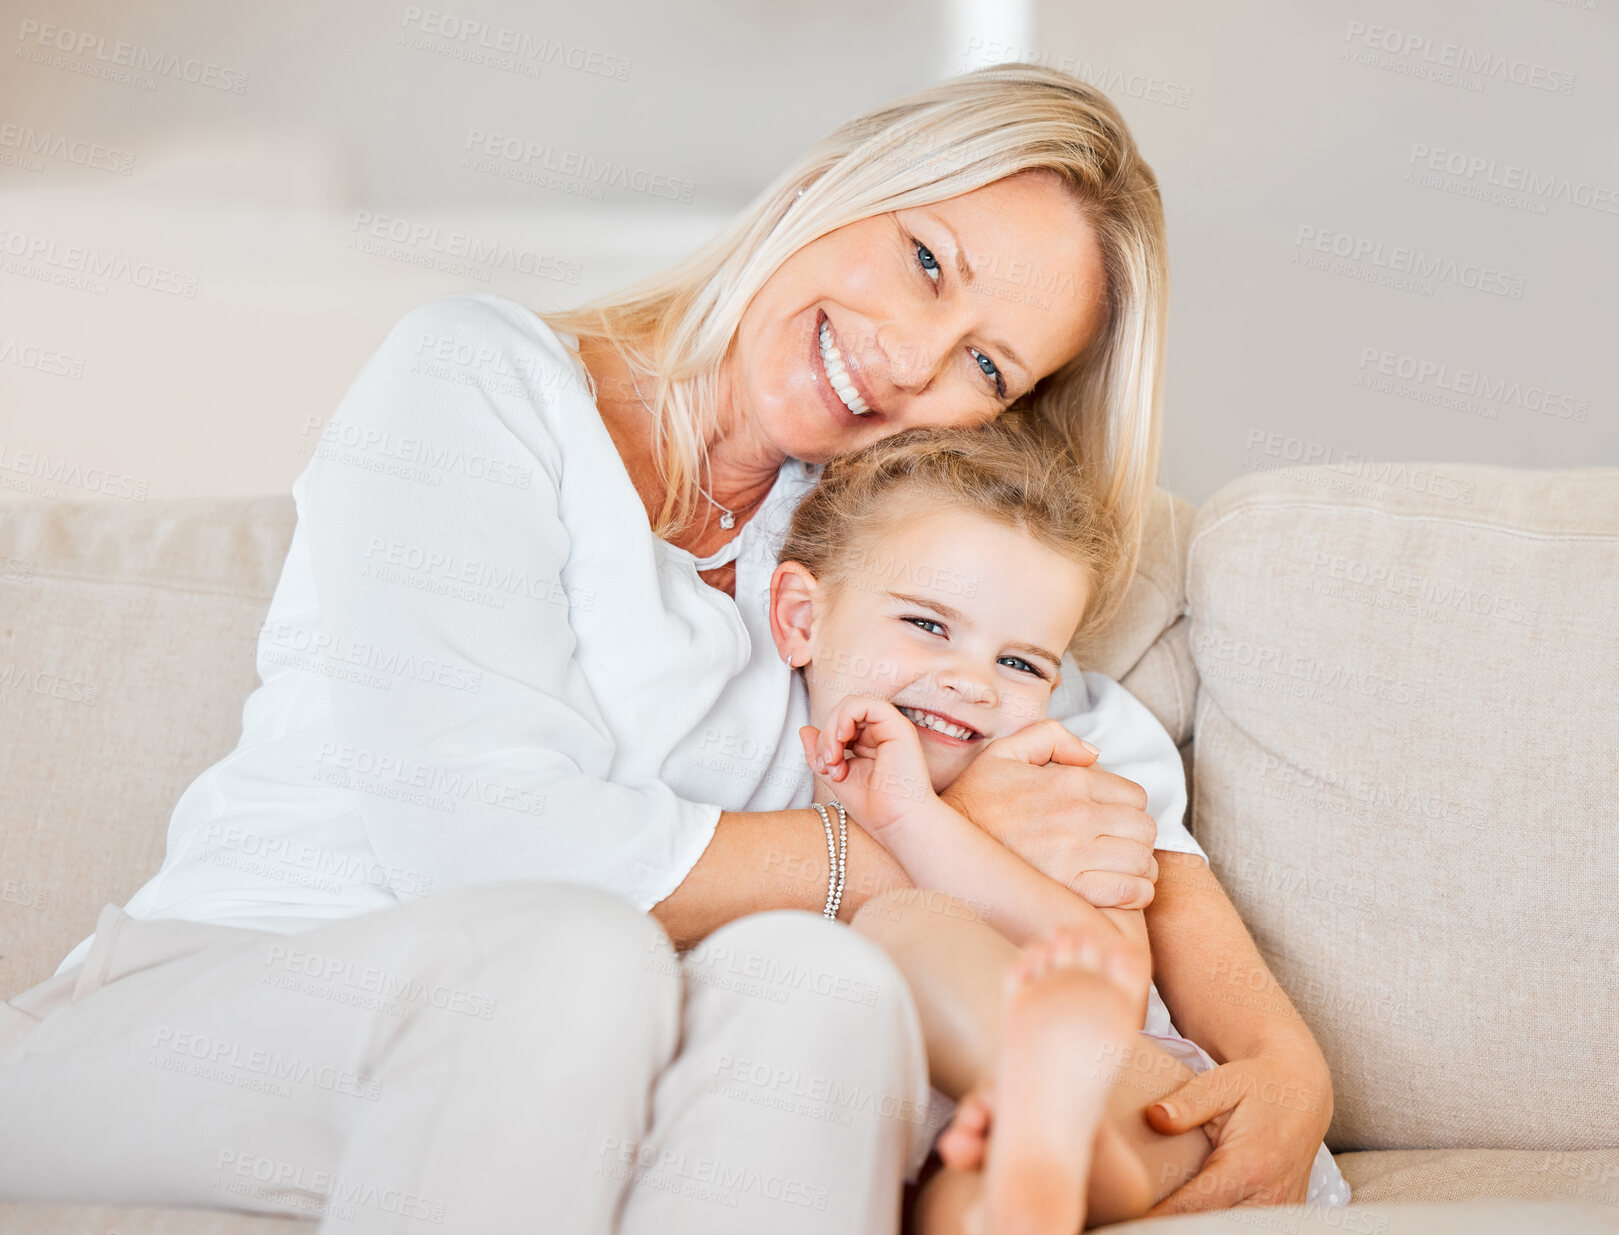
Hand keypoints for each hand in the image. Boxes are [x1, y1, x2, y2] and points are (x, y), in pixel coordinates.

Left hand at [799, 694, 936, 834]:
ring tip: (834, 756)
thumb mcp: (835, 776)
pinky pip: (866, 704)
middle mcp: (882, 732)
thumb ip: (820, 753)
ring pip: (852, 704)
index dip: (825, 739)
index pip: (841, 722)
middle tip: (828, 764)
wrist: (896, 823)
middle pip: (844, 711)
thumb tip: (804, 729)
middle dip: (827, 734)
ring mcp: (892, 727)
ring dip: (833, 727)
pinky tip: (842, 738)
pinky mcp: (899, 726)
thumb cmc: (874, 808)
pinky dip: (846, 716)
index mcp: (871, 742)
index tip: (824, 769)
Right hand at [941, 719, 1158, 909]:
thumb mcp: (1004, 752)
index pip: (1135, 796)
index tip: (1109, 819)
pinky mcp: (1072, 888)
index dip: (1126, 808)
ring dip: (1137, 864)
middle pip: (1144, 828)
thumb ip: (1051, 737)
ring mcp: (1076, 853)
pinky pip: (1131, 890)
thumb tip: (1093, 754)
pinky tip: (1116, 889)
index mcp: (1069, 781)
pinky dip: (1134, 891)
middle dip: (1135, 836)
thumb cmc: (974, 801)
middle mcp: (1078, 814)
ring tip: (1116, 867)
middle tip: (1115, 844)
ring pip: (1142, 859)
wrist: (940, 845)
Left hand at [1144, 1043, 1333, 1213]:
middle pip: (1210, 1227)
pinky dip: (1218, 1221)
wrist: (1302, 1091)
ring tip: (1161, 1213)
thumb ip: (1188, 1102)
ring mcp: (1279, 1210)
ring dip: (1196, 1223)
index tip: (1131, 1215)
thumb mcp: (1222, 1082)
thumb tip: (1155, 1117)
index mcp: (1249, 1166)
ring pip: (1229, 1230)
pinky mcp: (1282, 1214)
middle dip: (1174, 1224)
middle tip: (1138, 1216)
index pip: (1193, 1208)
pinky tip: (1192, 1212)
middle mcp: (1269, 1196)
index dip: (1158, 1217)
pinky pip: (1245, 1226)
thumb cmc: (1257, 1084)